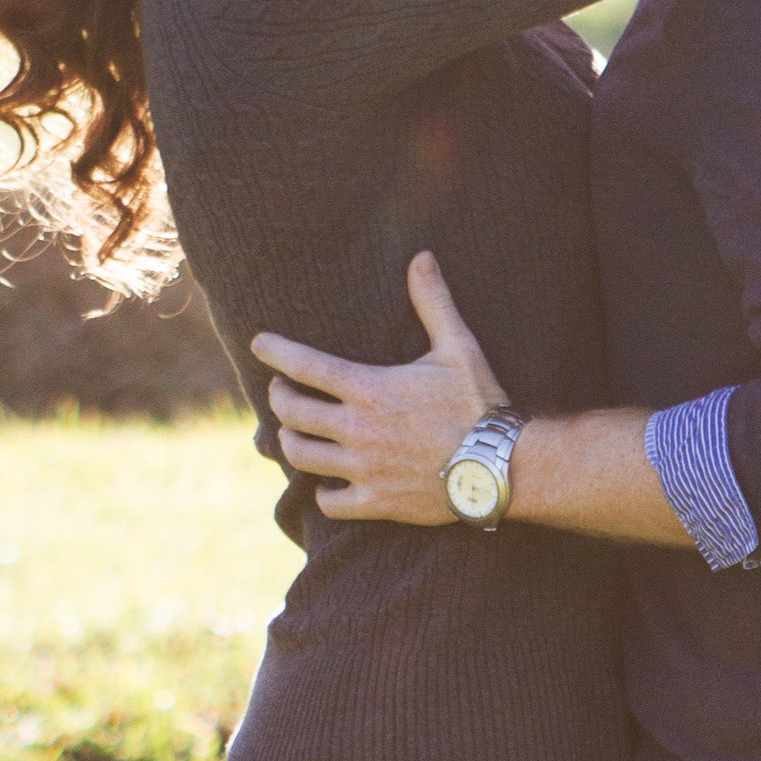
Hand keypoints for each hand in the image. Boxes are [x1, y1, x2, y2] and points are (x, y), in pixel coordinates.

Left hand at [251, 253, 509, 523]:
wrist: (502, 465)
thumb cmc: (479, 404)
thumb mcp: (458, 348)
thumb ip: (433, 303)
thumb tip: (422, 257)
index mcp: (371, 390)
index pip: (305, 367)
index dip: (276, 352)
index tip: (259, 344)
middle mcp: (359, 430)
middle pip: (293, 413)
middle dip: (280, 397)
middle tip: (281, 391)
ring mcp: (364, 468)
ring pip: (301, 456)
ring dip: (291, 442)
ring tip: (293, 433)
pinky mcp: (376, 501)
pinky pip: (330, 503)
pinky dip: (322, 494)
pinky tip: (326, 484)